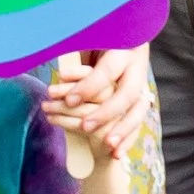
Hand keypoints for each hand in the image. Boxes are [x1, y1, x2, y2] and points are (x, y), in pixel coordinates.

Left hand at [46, 43, 150, 157]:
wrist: (121, 39)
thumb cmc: (95, 39)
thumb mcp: (87, 39)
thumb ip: (74, 46)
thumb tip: (51, 53)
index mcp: (122, 49)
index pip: (106, 71)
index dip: (88, 87)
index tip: (70, 101)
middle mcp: (135, 68)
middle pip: (127, 94)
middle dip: (106, 113)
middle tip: (84, 126)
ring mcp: (142, 85)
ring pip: (138, 110)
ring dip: (124, 130)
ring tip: (108, 146)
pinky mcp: (141, 100)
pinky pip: (138, 123)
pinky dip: (128, 140)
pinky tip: (117, 154)